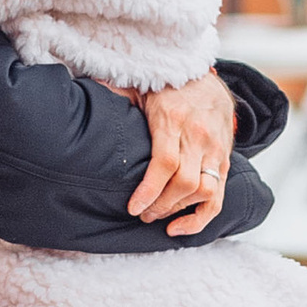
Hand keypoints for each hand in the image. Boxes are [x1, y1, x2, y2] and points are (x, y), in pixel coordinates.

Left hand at [128, 69, 236, 234]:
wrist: (207, 79)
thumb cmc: (166, 87)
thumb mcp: (138, 86)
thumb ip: (114, 93)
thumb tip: (82, 93)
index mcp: (173, 119)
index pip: (165, 162)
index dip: (149, 190)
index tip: (133, 207)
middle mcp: (198, 136)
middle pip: (184, 183)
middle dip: (161, 205)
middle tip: (142, 214)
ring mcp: (215, 149)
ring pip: (205, 192)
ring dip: (179, 211)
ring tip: (157, 216)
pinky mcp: (224, 160)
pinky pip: (219, 196)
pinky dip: (202, 218)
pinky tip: (180, 228)